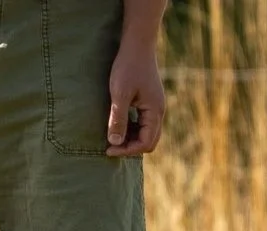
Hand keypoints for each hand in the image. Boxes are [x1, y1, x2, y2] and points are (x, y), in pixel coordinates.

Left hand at [105, 43, 165, 157]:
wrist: (137, 44)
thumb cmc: (128, 67)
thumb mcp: (120, 94)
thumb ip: (118, 119)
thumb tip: (115, 143)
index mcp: (155, 112)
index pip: (146, 143)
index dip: (127, 150)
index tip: (108, 149)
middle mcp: (158, 112)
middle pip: (149, 141)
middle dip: (130, 147)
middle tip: (110, 147)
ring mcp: (155, 107)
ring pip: (147, 133)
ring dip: (131, 138)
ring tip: (112, 136)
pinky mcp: (149, 102)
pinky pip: (143, 123)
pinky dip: (132, 129)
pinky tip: (118, 125)